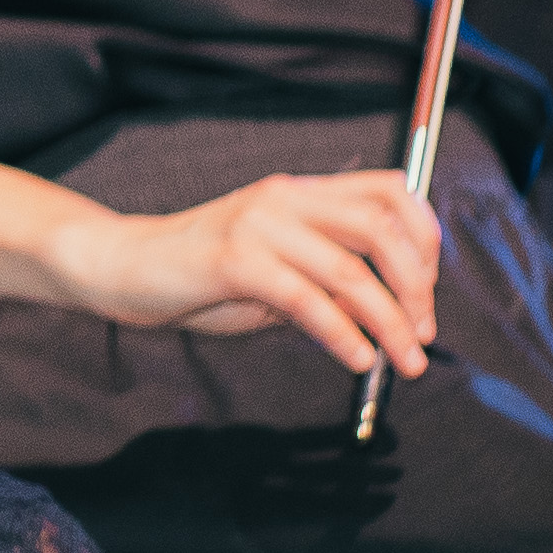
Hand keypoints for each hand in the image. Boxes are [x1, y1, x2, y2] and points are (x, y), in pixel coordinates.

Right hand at [52, 169, 438, 376]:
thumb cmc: (200, 274)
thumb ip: (323, 280)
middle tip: (423, 333)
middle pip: (381, 228)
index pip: (388, 191)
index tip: (429, 290)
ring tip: (404, 361)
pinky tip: (356, 359)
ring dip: (390, 322)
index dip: (425, 238)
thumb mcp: (273, 269)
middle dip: (417, 287)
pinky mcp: (234, 260)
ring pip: (351, 269)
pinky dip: (343, 334)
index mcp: (298, 193)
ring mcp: (258, 225)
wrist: (123, 265)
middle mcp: (284, 198)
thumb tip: (383, 318)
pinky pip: (308, 299)